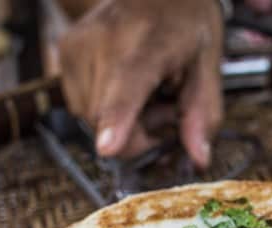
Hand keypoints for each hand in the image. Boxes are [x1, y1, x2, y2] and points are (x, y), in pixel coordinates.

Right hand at [58, 0, 222, 167]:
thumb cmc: (185, 24)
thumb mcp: (208, 65)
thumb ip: (203, 114)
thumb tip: (199, 158)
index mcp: (150, 41)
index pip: (127, 85)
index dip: (117, 120)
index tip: (108, 147)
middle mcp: (104, 39)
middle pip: (105, 119)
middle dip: (137, 133)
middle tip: (165, 108)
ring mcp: (77, 44)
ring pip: (89, 117)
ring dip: (120, 121)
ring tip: (146, 93)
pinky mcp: (64, 51)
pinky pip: (80, 105)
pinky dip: (104, 108)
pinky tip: (125, 87)